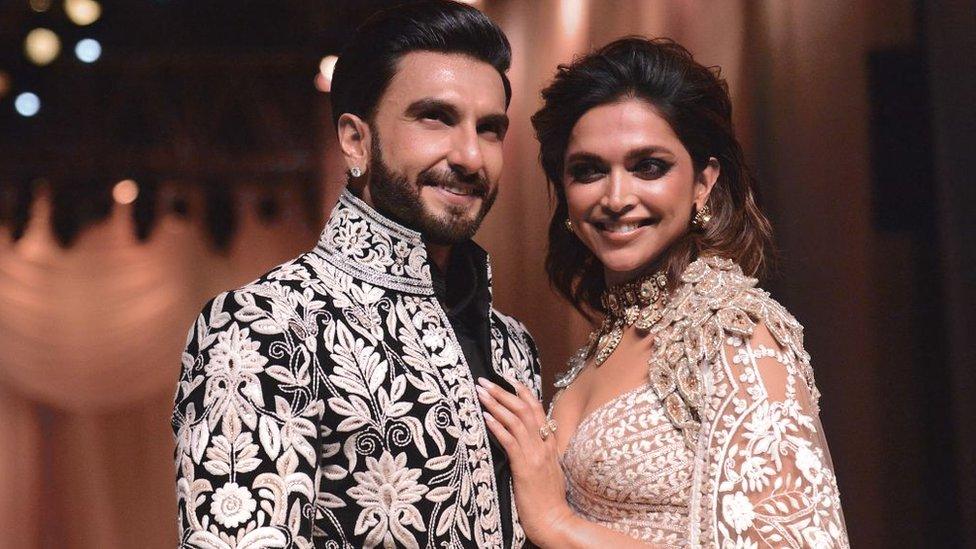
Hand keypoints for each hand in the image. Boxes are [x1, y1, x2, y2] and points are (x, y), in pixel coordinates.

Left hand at [476, 376, 573, 547]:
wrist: (554, 521)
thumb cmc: (549, 499)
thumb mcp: (549, 470)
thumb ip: (540, 452)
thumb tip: (528, 440)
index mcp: (549, 445)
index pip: (537, 410)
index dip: (523, 392)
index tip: (509, 379)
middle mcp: (543, 446)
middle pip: (524, 410)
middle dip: (503, 393)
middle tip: (485, 382)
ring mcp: (535, 456)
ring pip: (516, 421)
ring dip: (496, 404)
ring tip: (481, 393)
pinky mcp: (524, 468)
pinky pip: (510, 442)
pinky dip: (497, 427)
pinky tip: (485, 418)